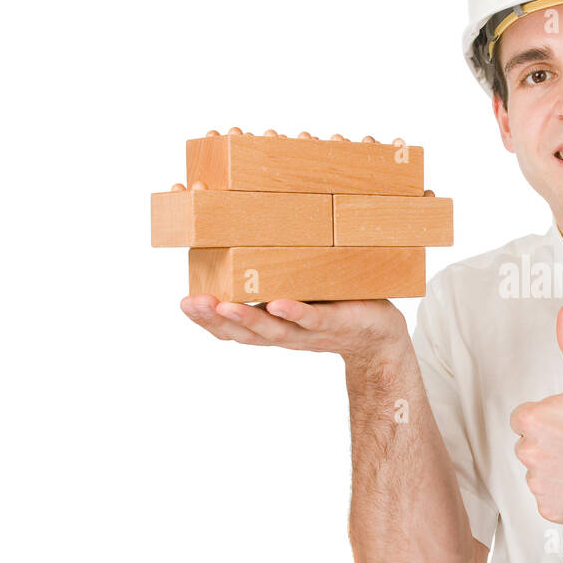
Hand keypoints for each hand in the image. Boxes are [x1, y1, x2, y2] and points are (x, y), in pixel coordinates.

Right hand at [180, 293, 407, 363]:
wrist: (380, 336)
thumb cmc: (334, 305)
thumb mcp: (299, 288)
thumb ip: (273, 272)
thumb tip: (246, 227)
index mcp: (269, 323)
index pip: (229, 327)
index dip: (204, 318)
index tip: (182, 301)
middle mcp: (284, 331)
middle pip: (241, 331)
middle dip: (213, 317)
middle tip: (189, 302)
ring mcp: (309, 329)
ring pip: (271, 328)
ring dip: (246, 318)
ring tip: (222, 305)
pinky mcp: (337, 321)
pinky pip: (312, 318)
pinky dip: (294, 313)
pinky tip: (278, 304)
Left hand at [509, 304, 562, 526]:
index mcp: (533, 420)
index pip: (524, 419)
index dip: (550, 420)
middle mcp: (530, 453)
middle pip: (529, 445)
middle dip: (551, 444)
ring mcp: (540, 484)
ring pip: (540, 472)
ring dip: (558, 469)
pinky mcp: (550, 509)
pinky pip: (549, 498)